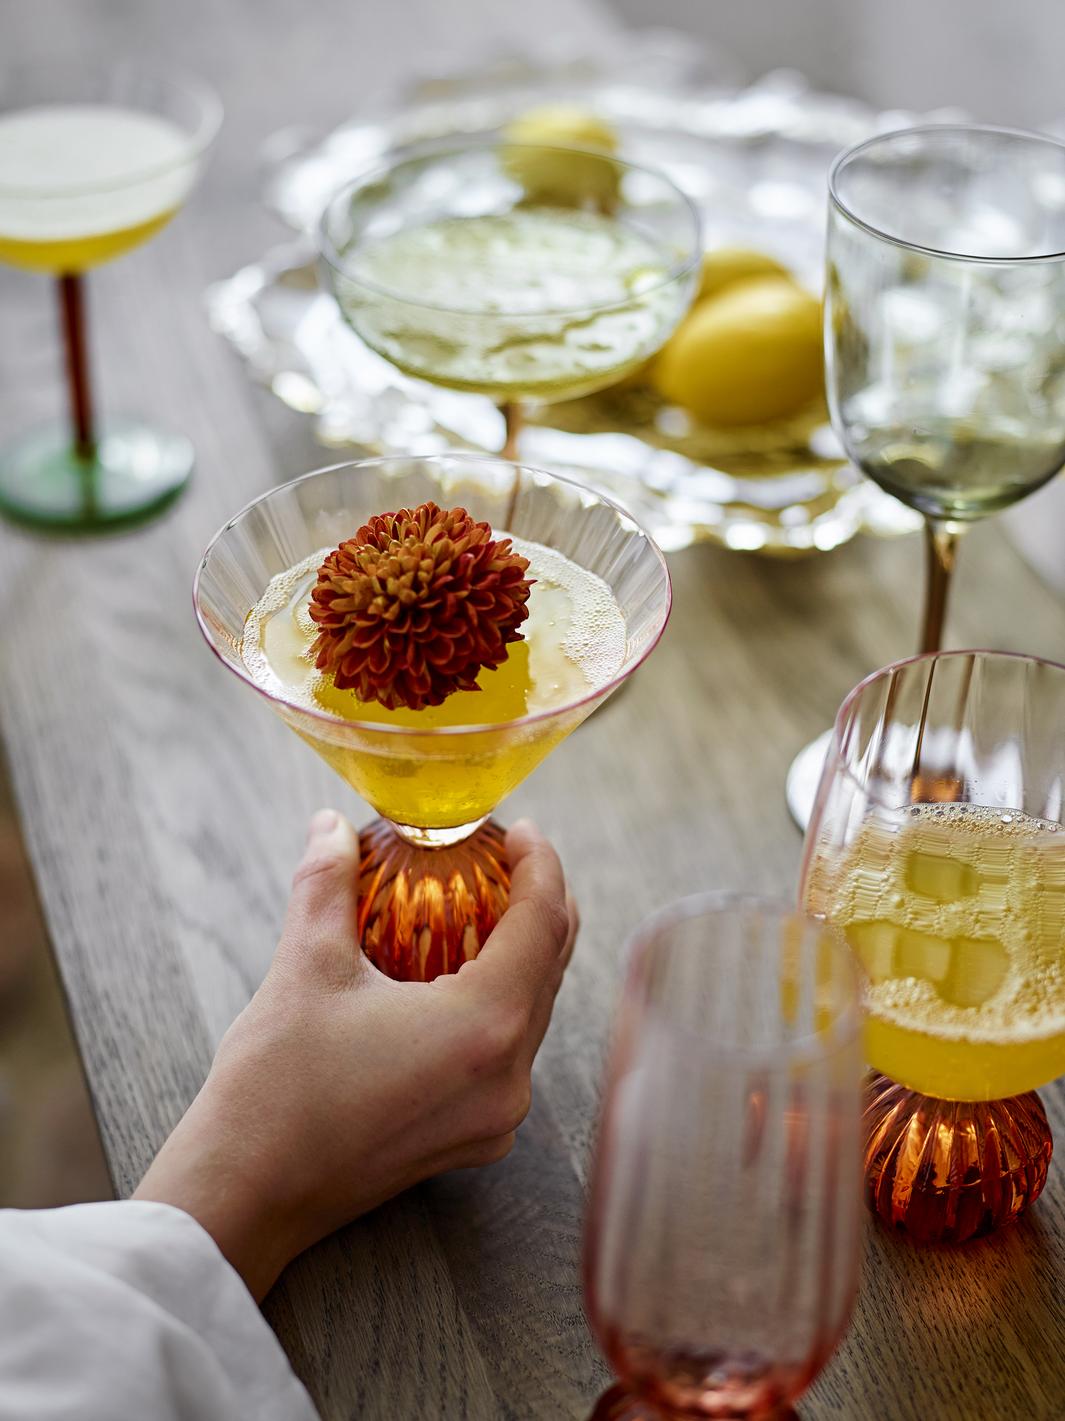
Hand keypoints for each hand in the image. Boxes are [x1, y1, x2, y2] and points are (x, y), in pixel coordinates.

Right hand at [134, 811, 576, 1299]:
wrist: (245, 1194)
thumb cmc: (277, 1083)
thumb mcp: (306, 966)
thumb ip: (328, 884)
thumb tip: (331, 826)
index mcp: (486, 1026)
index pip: (544, 924)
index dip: (540, 866)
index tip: (517, 830)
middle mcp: (511, 1076)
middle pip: (551, 968)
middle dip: (537, 904)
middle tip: (506, 860)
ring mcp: (498, 1117)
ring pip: (533, 1013)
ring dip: (519, 955)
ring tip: (482, 910)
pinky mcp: (474, 1138)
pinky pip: (508, 1054)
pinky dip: (497, 1004)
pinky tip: (456, 978)